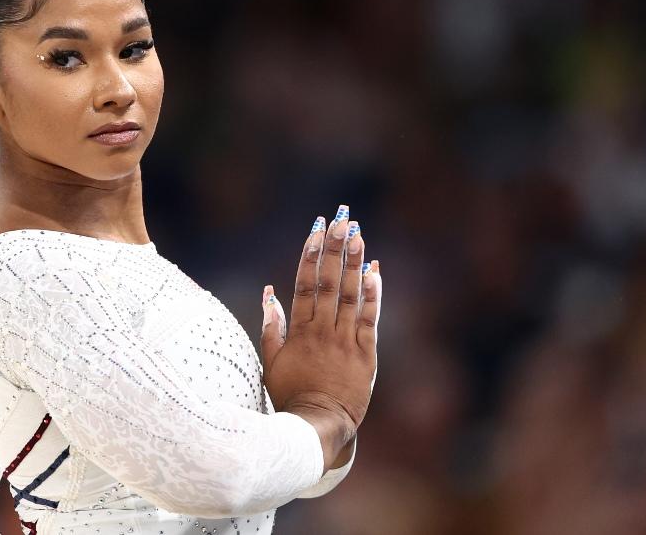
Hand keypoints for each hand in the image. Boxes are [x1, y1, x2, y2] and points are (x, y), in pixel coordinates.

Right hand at [260, 206, 381, 470]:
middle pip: (330, 283)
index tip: (315, 229)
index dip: (311, 254)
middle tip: (341, 220)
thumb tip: (269, 292)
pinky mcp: (366, 355)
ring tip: (358, 235)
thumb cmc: (290, 395)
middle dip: (334, 249)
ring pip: (351, 295)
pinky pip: (371, 319)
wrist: (317, 425)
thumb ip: (271, 326)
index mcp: (299, 331)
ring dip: (354, 263)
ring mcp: (346, 342)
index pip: (305, 284)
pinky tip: (376, 271)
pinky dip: (374, 295)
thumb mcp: (270, 362)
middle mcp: (323, 331)